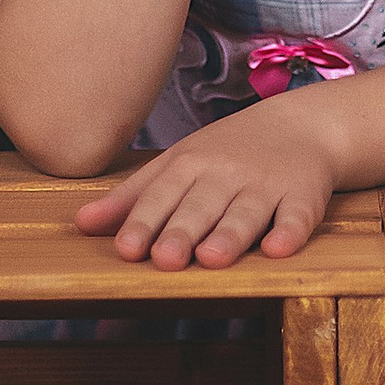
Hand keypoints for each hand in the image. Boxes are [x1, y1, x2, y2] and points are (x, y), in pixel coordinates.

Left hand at [76, 97, 341, 267]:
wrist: (301, 125)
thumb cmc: (227, 152)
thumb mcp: (177, 164)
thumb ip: (132, 197)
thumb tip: (80, 225)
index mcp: (190, 164)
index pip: (162, 195)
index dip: (145, 221)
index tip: (127, 248)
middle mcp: (226, 173)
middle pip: (202, 206)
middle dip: (183, 231)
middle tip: (165, 259)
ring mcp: (267, 185)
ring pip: (246, 212)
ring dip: (230, 234)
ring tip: (213, 258)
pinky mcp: (304, 196)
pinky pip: (298, 216)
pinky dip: (290, 231)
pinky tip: (278, 248)